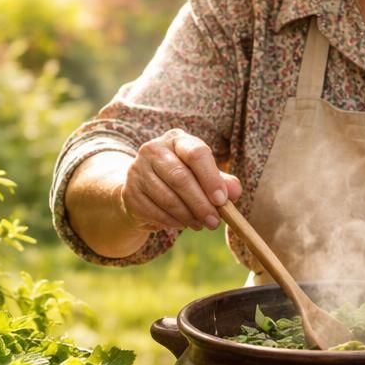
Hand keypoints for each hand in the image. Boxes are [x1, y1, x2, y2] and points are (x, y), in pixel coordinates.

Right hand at [121, 129, 241, 231]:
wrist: (143, 188)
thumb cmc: (181, 178)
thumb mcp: (203, 176)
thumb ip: (222, 181)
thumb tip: (234, 192)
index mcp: (177, 140)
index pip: (196, 153)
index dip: (210, 178)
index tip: (222, 200)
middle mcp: (154, 149)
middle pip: (180, 177)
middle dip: (201, 204)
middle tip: (214, 222)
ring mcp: (138, 170)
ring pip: (167, 198)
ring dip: (188, 216)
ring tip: (201, 224)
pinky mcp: (130, 192)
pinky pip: (155, 212)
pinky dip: (172, 222)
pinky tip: (182, 223)